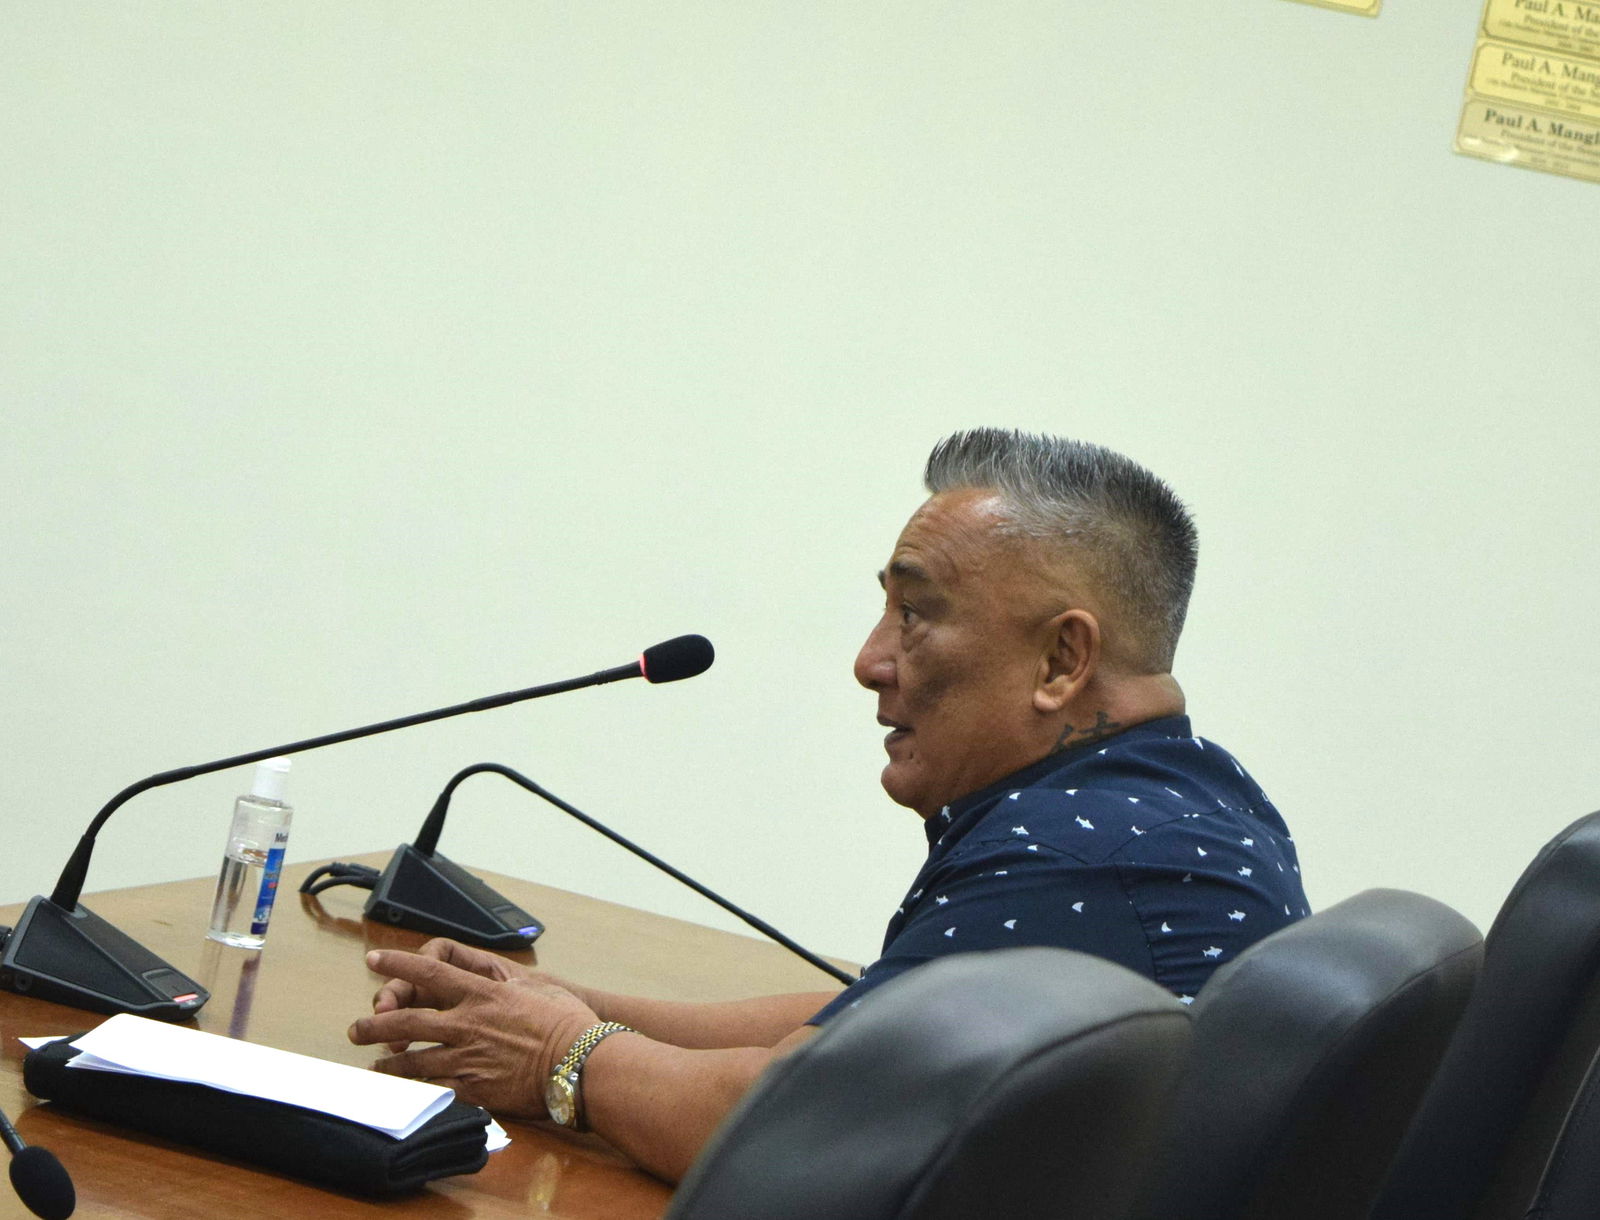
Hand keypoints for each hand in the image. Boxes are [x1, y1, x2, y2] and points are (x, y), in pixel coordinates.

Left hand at [350, 949, 598, 1120]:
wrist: (580, 1063)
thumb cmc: (567, 1023)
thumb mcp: (537, 988)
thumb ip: (509, 984)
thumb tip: (500, 982)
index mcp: (482, 993)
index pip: (429, 972)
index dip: (397, 964)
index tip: (374, 959)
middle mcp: (468, 1023)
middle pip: (407, 1019)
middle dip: (375, 1023)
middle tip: (356, 1029)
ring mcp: (467, 1057)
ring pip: (412, 1059)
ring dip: (388, 1063)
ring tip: (374, 1067)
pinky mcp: (474, 1089)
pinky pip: (432, 1090)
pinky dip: (413, 1092)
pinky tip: (404, 1094)